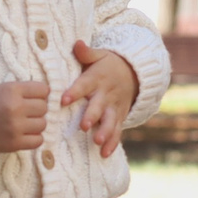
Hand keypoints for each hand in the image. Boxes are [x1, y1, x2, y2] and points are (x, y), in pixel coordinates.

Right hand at [0, 81, 48, 152]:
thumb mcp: (5, 88)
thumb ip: (26, 90)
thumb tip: (50, 95)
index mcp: (12, 90)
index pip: (43, 90)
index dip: (40, 94)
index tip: (32, 98)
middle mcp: (15, 107)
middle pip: (44, 107)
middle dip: (37, 110)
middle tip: (25, 112)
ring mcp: (15, 126)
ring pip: (43, 124)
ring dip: (35, 124)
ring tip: (23, 123)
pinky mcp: (14, 143)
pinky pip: (38, 140)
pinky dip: (34, 138)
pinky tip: (23, 134)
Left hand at [61, 41, 137, 155]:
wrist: (134, 73)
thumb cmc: (108, 64)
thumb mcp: (100, 55)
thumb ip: (86, 53)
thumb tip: (77, 43)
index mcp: (98, 77)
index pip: (85, 84)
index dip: (75, 92)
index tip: (63, 100)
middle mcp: (106, 94)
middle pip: (98, 106)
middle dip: (92, 116)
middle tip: (83, 126)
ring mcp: (114, 107)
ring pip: (110, 120)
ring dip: (105, 131)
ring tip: (98, 141)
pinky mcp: (119, 116)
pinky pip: (117, 130)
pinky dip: (112, 142)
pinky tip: (105, 154)